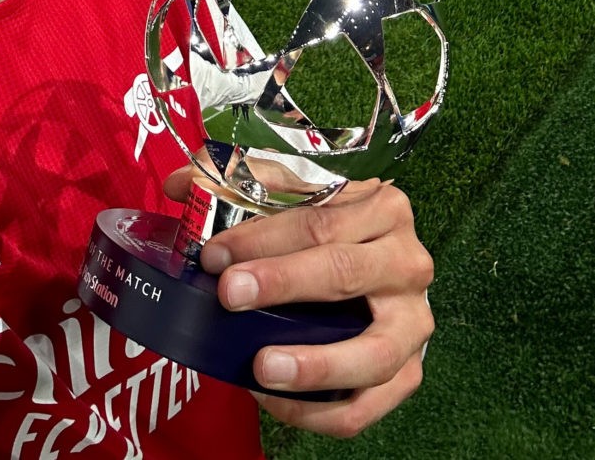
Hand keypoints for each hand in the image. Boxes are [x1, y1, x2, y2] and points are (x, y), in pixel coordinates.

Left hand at [167, 174, 433, 437]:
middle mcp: (408, 262)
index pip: (319, 220)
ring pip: (374, 353)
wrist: (381, 269)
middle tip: (229, 294)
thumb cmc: (330, 230)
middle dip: (282, 283)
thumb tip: (179, 185)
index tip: (214, 253)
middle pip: (344, 272)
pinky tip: (274, 399)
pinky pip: (367, 405)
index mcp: (383, 207)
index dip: (262, 237)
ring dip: (315, 365)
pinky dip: (320, 411)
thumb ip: (242, 183)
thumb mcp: (297, 196)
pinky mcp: (409, 372)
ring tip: (262, 367)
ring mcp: (415, 322)